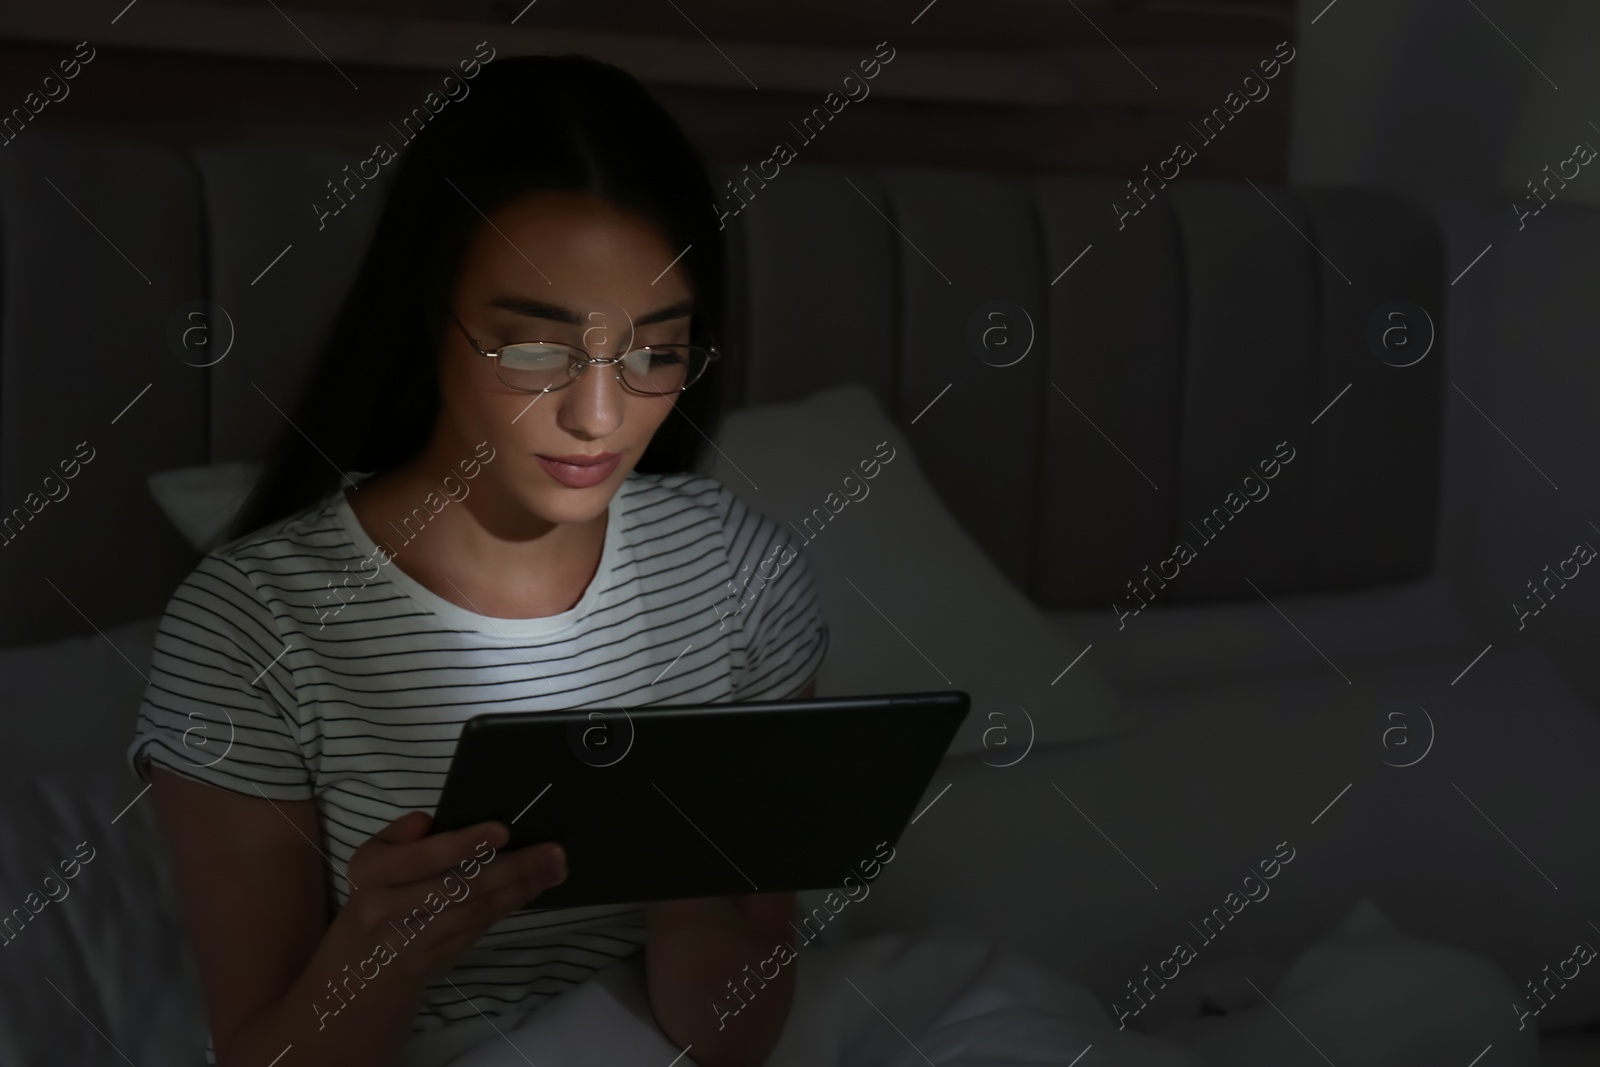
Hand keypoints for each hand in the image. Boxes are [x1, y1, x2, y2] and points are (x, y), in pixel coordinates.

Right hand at [339, 812, 566, 983]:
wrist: (363, 966)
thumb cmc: (381, 891)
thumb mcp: (376, 857)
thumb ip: (401, 834)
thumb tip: (427, 820)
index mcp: (372, 873)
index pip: (424, 857)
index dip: (464, 845)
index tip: (503, 830)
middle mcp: (386, 910)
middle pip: (459, 887)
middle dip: (511, 868)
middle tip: (553, 852)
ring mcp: (411, 942)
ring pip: (474, 911)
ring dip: (520, 888)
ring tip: (554, 867)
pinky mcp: (434, 961)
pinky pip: (478, 930)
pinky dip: (509, 906)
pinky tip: (534, 887)